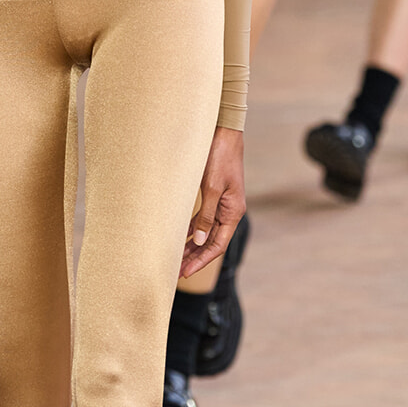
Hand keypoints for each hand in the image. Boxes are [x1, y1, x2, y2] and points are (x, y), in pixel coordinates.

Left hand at [180, 126, 245, 279]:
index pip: (217, 245)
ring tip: (175, 258)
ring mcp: (221, 204)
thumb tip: (199, 240)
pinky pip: (202, 219)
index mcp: (233, 212)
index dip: (201, 260)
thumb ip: (205, 215)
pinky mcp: (213, 196)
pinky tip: (179, 237)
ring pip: (205, 232)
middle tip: (176, 271)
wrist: (224, 134)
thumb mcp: (211, 188)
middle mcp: (228, 212)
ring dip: (191, 245)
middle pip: (211, 241)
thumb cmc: (220, 158)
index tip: (185, 272)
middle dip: (194, 256)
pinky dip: (190, 229)